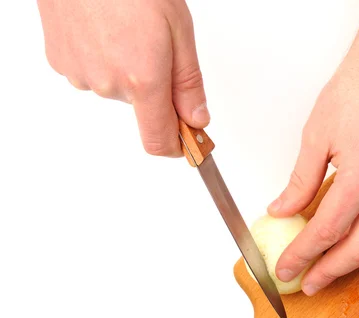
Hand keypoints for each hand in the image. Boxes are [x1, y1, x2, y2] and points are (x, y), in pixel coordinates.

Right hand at [37, 0, 208, 156]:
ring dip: (127, 71)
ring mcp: (81, 74)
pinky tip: (103, 30)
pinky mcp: (61, 62)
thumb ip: (187, 82)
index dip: (178, 146)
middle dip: (155, 87)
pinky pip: (92, 73)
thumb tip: (197, 120)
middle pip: (142, 108)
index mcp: (142, 80)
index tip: (189, 140)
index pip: (159, 142)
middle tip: (156, 47)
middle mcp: (108, 85)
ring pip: (116, 89)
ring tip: (126, 31)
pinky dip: (103, 59)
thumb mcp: (178, 29)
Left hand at [267, 2, 358, 295]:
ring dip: (352, 260)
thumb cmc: (357, 90)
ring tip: (326, 265)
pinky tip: (353, 239)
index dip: (302, 255)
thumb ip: (300, 181)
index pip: (327, 231)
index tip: (284, 268)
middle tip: (306, 282)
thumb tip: (282, 211)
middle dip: (329, 271)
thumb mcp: (316, 136)